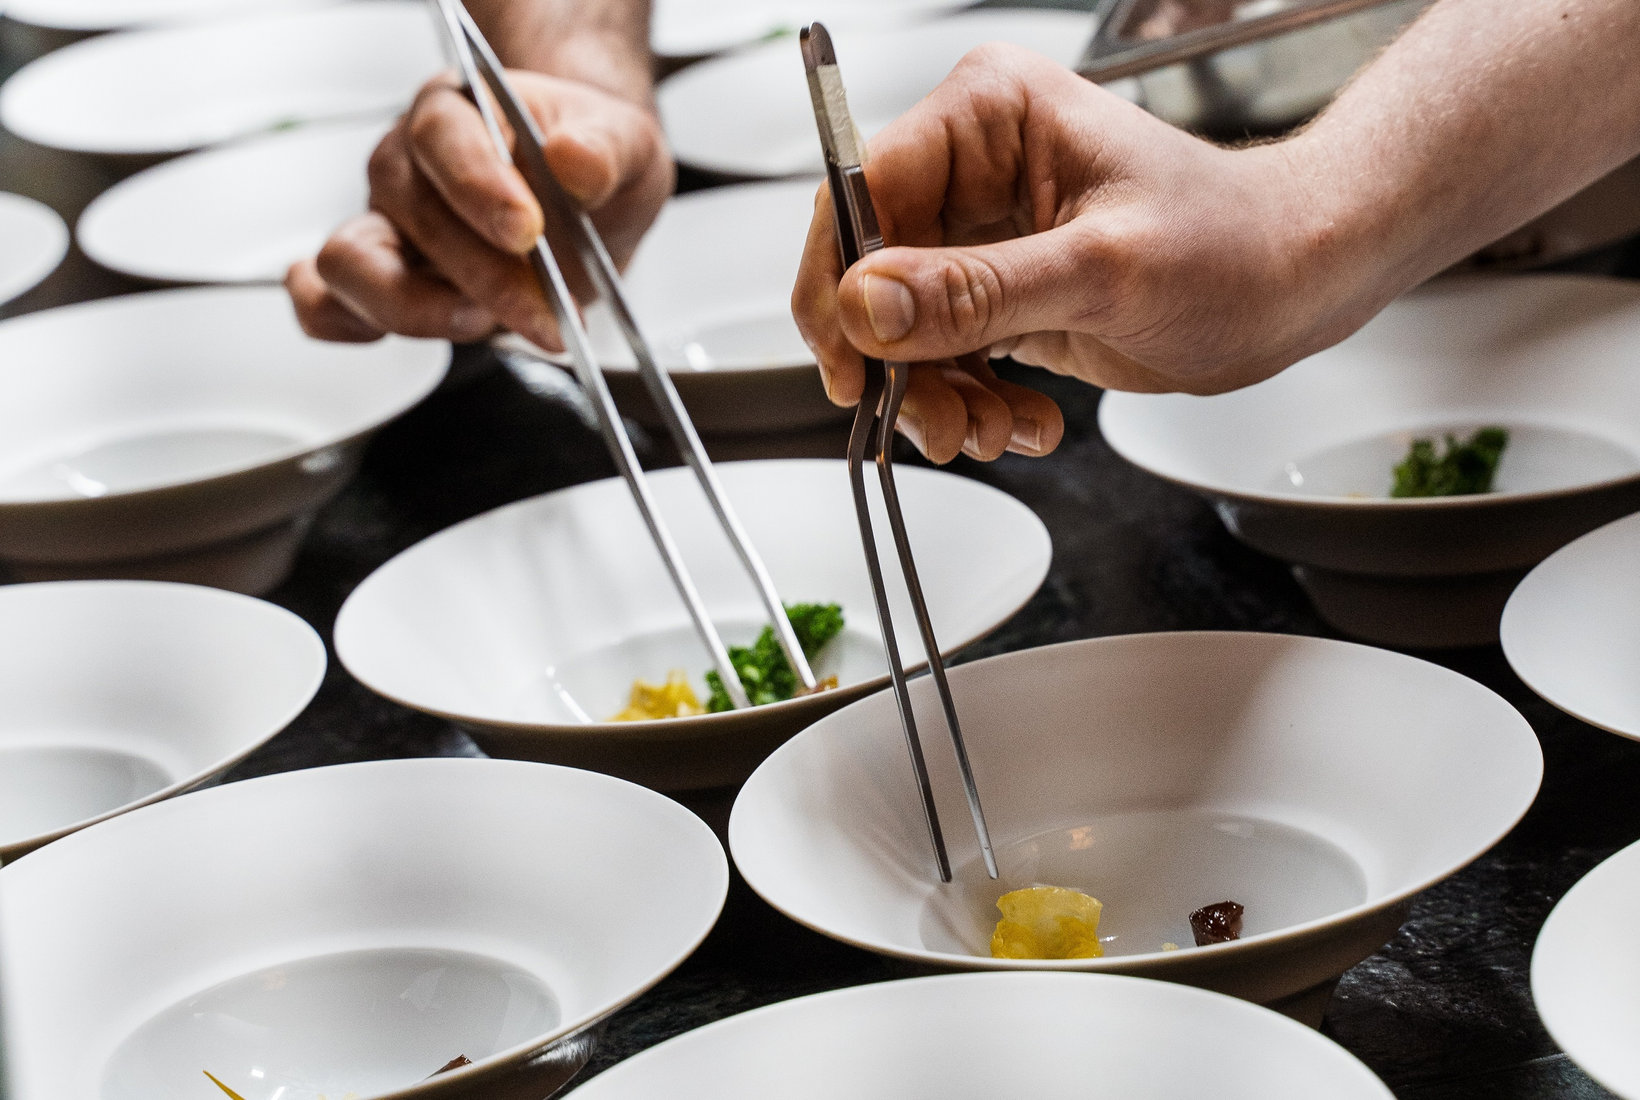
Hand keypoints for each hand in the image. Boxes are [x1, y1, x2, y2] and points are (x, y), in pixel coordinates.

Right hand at [287, 69, 673, 347]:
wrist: (585, 204)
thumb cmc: (591, 165)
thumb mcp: (627, 149)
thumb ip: (605, 151)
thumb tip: (574, 161)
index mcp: (459, 109)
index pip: (443, 134)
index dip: (478, 185)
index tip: (527, 231)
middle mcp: (407, 163)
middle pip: (410, 212)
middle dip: (485, 276)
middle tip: (548, 315)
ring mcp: (383, 224)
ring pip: (349, 263)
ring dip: (417, 309)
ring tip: (486, 324)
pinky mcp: (378, 280)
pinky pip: (324, 305)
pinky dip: (353, 327)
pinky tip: (423, 335)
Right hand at [792, 44, 1376, 463]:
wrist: (1292, 286)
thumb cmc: (1234, 244)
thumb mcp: (1104, 271)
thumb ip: (979, 290)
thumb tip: (871, 305)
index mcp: (989, 115)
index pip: (863, 192)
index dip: (843, 285)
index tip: (856, 364)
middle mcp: (971, 167)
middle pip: (871, 273)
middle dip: (900, 363)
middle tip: (938, 421)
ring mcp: (979, 233)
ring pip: (899, 330)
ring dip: (938, 396)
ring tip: (993, 428)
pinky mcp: (994, 290)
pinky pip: (941, 357)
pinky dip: (970, 402)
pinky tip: (1021, 420)